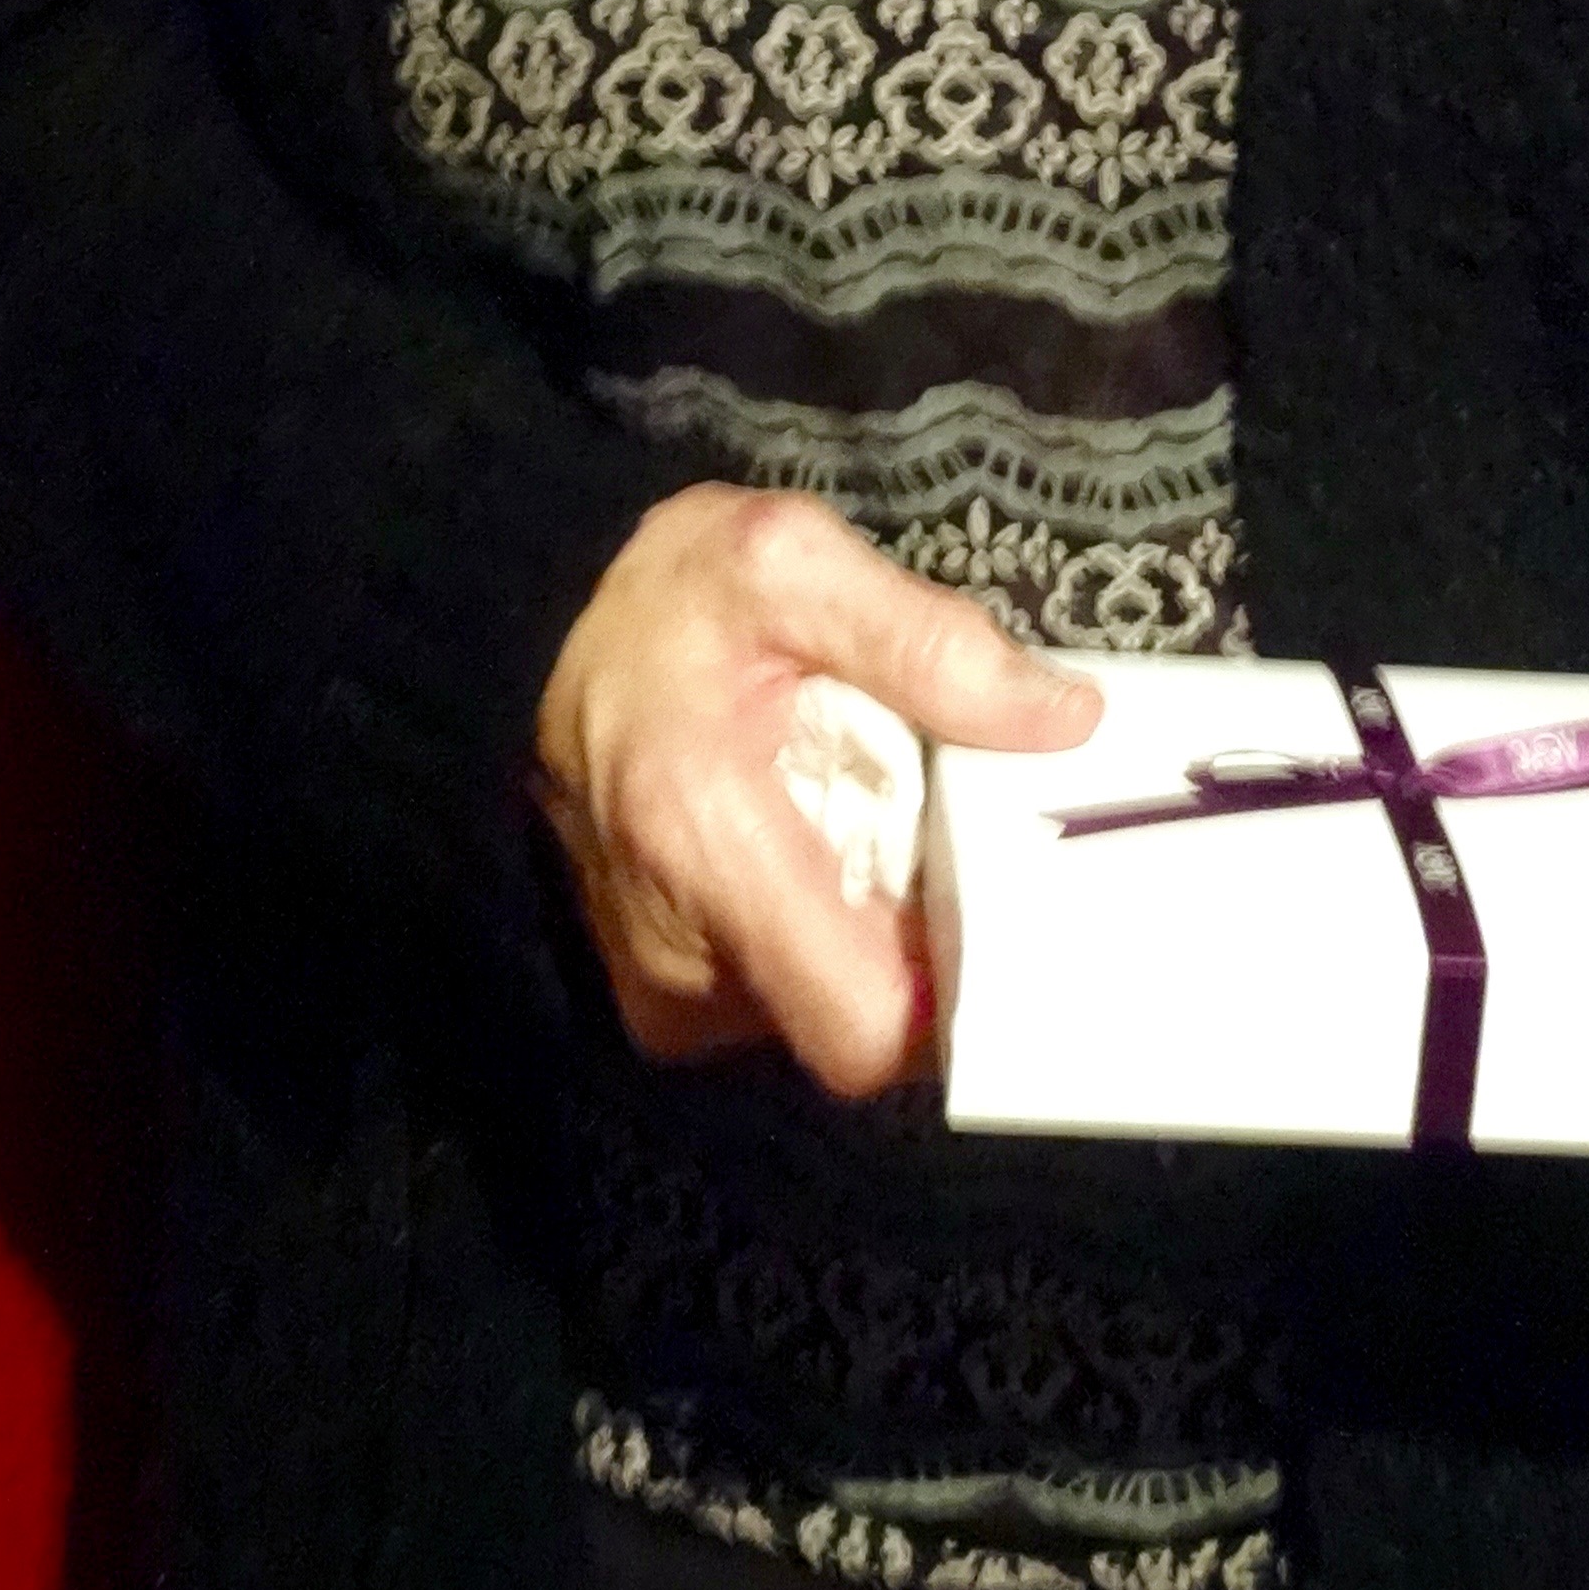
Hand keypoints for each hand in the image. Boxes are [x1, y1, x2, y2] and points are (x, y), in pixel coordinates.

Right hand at [533, 486, 1101, 1095]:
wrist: (522, 638)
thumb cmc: (664, 599)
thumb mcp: (791, 562)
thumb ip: (929, 641)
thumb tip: (1067, 719)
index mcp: (708, 841)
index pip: (866, 1027)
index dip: (961, 993)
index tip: (1010, 909)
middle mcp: (680, 953)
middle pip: (867, 1022)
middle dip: (932, 944)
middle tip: (962, 839)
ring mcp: (666, 990)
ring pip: (829, 1013)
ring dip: (879, 936)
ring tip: (886, 827)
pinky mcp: (666, 998)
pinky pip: (786, 1000)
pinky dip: (828, 938)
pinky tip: (830, 849)